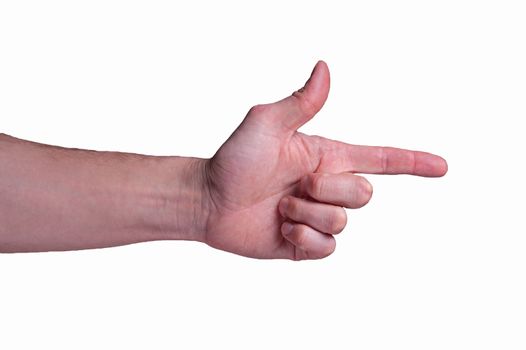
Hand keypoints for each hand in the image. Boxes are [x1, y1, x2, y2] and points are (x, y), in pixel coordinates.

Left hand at [201, 61, 446, 259]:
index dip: (412, 162)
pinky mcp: (305, 244)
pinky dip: (303, 237)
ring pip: (343, 222)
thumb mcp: (265, 123)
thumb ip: (300, 101)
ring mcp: (317, 216)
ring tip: (280, 207)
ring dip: (307, 213)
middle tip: (295, 185)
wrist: (208, 201)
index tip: (442, 167)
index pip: (380, 159)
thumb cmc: (234, 159)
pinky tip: (281, 228)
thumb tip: (324, 67)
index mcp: (327, 158)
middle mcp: (327, 187)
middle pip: (364, 195)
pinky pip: (327, 247)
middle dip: (329, 190)